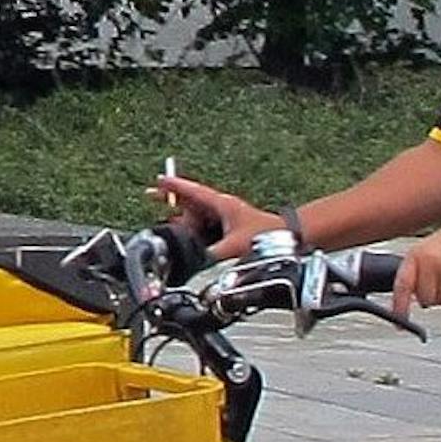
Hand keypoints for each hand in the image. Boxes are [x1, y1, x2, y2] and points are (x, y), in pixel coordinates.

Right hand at [150, 172, 281, 263]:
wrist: (289, 239)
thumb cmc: (268, 236)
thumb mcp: (235, 246)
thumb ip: (211, 255)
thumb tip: (194, 261)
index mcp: (221, 204)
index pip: (192, 191)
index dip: (174, 185)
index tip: (158, 180)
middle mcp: (221, 209)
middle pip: (190, 203)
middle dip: (171, 202)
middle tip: (151, 195)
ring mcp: (224, 219)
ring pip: (197, 218)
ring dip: (183, 222)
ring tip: (166, 225)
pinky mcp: (228, 230)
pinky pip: (204, 229)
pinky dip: (194, 233)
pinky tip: (187, 242)